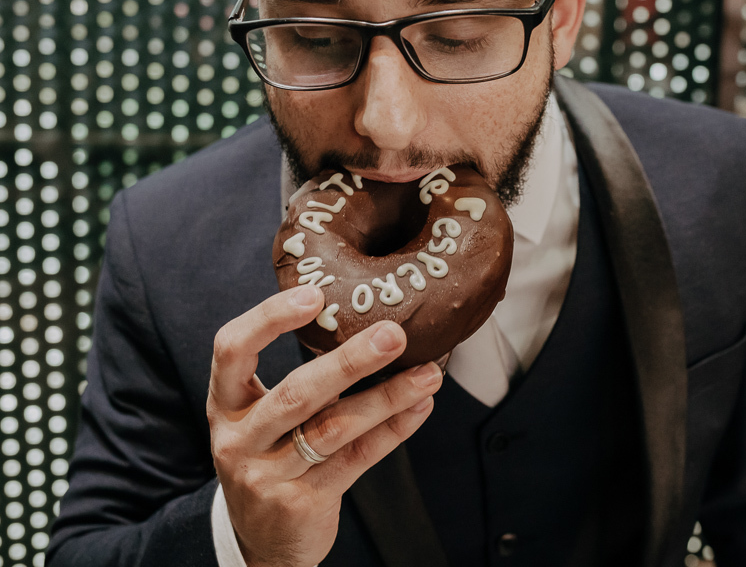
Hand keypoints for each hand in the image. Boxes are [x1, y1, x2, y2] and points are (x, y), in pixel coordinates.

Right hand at [206, 284, 442, 566]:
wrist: (263, 543)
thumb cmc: (271, 459)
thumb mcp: (265, 419)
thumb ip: (305, 382)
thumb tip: (372, 331)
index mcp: (225, 405)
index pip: (231, 350)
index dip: (268, 319)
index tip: (314, 295)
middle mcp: (239, 439)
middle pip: (296, 394)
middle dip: (349, 362)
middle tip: (393, 334)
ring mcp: (267, 474)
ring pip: (333, 429)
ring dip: (386, 397)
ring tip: (427, 375)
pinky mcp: (302, 502)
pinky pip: (356, 459)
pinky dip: (393, 430)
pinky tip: (419, 407)